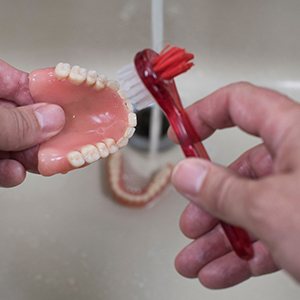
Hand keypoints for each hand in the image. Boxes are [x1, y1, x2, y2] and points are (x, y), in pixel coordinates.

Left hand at [0, 59, 64, 186]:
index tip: (69, 112)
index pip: (23, 83)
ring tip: (38, 163)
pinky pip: (1, 160)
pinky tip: (13, 173)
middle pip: (25, 117)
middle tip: (61, 145)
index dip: (49, 97)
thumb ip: (15, 122)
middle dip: (42, 135)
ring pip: (16, 142)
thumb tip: (53, 119)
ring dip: (29, 157)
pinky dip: (8, 170)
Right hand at [170, 82, 299, 287]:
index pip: (239, 104)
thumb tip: (186, 174)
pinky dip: (241, 254)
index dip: (204, 113)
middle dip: (207, 201)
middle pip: (239, 170)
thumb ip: (221, 190)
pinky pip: (267, 234)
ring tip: (195, 259)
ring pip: (249, 207)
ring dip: (218, 237)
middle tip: (189, 222)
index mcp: (296, 133)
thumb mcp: (271, 208)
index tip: (180, 132)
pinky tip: (220, 271)